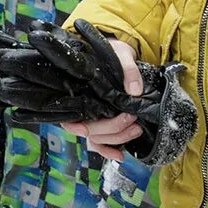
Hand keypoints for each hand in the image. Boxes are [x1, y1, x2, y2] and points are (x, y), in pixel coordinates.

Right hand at [60, 37, 142, 160]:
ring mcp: (91, 117)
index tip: (96, 123)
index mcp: (75, 91)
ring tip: (136, 129)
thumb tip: (134, 91)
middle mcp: (80, 108)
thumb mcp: (119, 53)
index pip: (70, 118)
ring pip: (97, 139)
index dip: (81, 126)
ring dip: (117, 139)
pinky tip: (121, 155)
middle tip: (132, 118)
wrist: (117, 54)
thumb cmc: (111, 52)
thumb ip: (127, 68)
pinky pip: (101, 143)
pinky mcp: (103, 122)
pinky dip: (110, 151)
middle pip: (89, 130)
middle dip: (112, 128)